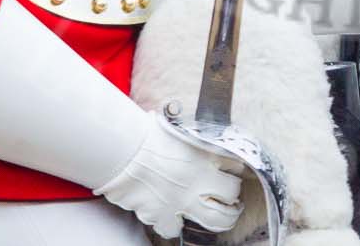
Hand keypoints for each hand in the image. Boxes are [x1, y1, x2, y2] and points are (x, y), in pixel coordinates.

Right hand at [96, 112, 245, 235]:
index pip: (236, 166)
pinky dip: (172, 225)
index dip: (235, 170)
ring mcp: (184, 201)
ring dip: (222, 219)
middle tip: (233, 202)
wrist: (123, 151)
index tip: (232, 172)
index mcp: (206, 155)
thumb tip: (199, 145)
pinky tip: (171, 217)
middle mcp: (200, 180)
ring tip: (222, 216)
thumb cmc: (145, 135)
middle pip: (232, 196)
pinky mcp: (164, 215)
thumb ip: (193, 142)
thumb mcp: (178, 130)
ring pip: (217, 219)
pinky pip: (174, 229)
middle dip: (234, 200)